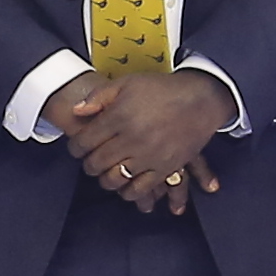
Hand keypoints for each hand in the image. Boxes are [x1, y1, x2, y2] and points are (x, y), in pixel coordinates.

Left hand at [59, 67, 232, 212]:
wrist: (200, 99)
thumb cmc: (161, 89)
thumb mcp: (127, 83)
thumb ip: (99, 97)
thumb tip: (76, 111)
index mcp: (118, 118)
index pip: (84, 142)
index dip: (75, 147)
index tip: (76, 148)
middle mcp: (130, 139)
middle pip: (96, 163)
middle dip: (88, 164)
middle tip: (89, 161)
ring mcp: (148, 156)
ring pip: (114, 179)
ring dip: (105, 179)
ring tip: (105, 173)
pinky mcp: (165, 168)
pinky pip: (141, 189)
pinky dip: (129, 192)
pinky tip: (125, 186)